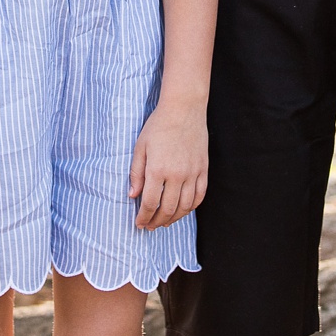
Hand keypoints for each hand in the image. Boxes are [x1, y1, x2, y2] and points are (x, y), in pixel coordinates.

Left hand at [129, 103, 207, 230]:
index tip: (139, 223)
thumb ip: (136, 173)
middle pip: (167, 209)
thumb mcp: (140, 147)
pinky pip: (199, 196)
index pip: (150, 203)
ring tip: (164, 222)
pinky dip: (190, 208)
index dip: (143, 217)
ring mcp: (192, 173)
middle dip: (156, 221)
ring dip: (173, 219)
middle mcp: (177, 175)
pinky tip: (182, 210)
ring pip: (185, 207)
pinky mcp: (203, 170)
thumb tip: (132, 196)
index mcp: (158, 169)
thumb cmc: (158, 126)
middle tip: (150, 226)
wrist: (183, 109)